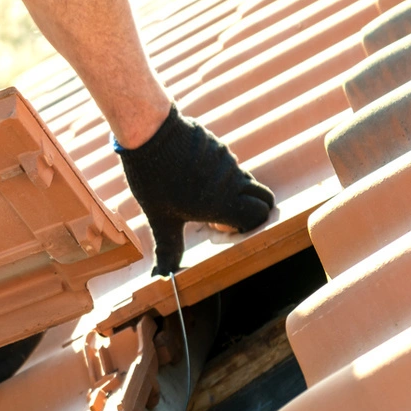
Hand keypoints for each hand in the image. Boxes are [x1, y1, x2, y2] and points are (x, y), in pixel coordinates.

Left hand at [117, 105, 274, 275]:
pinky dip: (216, 170)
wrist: (148, 133)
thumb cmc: (154, 179)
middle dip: (253, 206)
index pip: (260, 214)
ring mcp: (226, 159)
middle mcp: (232, 180)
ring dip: (230, 188)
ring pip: (242, 178)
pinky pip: (226, 161)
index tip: (224, 225)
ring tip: (195, 189)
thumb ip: (169, 248)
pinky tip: (188, 170)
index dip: (249, 223)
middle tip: (225, 211)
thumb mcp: (160, 218)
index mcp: (222, 202)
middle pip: (263, 196)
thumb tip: (161, 278)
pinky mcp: (216, 144)